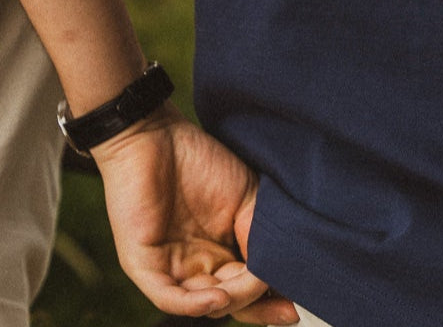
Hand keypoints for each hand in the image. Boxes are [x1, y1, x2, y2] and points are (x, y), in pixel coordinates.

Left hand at [93, 104, 298, 324]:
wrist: (155, 133)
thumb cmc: (200, 159)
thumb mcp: (246, 199)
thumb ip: (260, 237)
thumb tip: (276, 274)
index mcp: (220, 251)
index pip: (246, 287)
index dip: (272, 297)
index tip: (299, 301)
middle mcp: (196, 264)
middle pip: (229, 302)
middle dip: (259, 309)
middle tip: (287, 311)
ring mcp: (169, 266)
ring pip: (202, 304)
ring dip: (230, 303)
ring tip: (251, 290)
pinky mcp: (143, 263)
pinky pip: (168, 297)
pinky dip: (194, 304)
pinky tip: (219, 297)